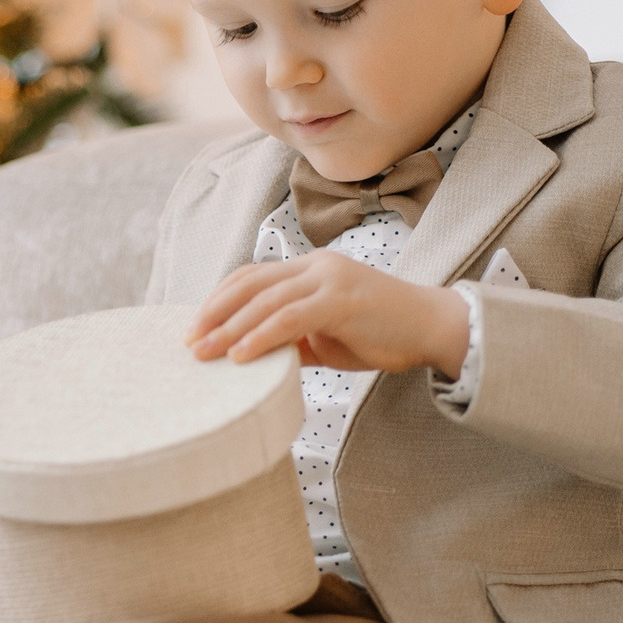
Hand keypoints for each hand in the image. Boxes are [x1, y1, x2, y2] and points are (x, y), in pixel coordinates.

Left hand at [188, 252, 471, 375]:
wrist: (433, 330)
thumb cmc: (383, 335)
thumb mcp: (328, 337)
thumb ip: (294, 339)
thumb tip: (257, 356)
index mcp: (311, 269)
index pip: (253, 276)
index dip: (220, 300)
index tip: (196, 327)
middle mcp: (316, 267)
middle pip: (249, 282)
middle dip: (213, 312)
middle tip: (188, 340)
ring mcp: (329, 280)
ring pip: (264, 300)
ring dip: (228, 328)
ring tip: (204, 353)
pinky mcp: (341, 301)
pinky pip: (289, 318)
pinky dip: (260, 336)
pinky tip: (239, 355)